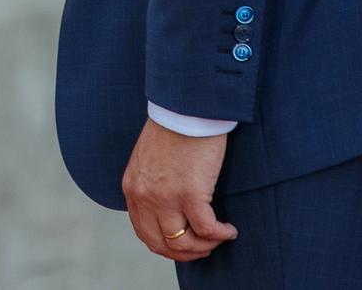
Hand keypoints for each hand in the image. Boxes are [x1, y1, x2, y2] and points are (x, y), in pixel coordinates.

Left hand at [121, 119, 237, 263]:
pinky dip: (221, 234)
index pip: (144, 231)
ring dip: (204, 246)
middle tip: (204, 248)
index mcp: (132, 188)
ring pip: (183, 242)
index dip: (166, 245)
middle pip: (161, 244)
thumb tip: (167, 209)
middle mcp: (144, 197)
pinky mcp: (191, 193)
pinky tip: (229, 230)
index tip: (185, 244)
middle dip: (185, 253)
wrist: (185, 107)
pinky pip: (207, 230)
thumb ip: (150, 184)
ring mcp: (166, 197)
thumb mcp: (148, 160)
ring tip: (218, 238)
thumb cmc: (172, 128)